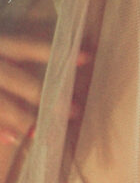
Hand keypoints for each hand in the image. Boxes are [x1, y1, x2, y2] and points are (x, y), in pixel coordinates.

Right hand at [0, 27, 89, 145]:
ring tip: (44, 131)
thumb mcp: (0, 44)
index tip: (87, 57)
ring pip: (0, 101)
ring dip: (23, 118)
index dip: (53, 52)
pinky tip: (13, 138)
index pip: (25, 46)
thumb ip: (13, 49)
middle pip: (16, 78)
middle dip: (44, 95)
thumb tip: (56, 53)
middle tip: (72, 110)